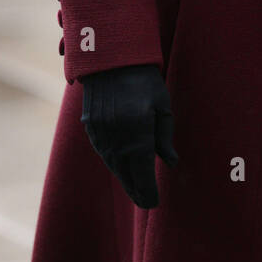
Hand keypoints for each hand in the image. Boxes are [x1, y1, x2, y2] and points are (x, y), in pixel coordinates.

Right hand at [80, 63, 177, 208]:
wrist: (112, 57)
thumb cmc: (144, 79)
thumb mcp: (162, 104)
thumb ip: (164, 136)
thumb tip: (170, 163)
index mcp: (137, 132)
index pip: (142, 172)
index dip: (148, 191)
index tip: (154, 204)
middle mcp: (116, 137)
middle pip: (126, 173)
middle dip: (136, 190)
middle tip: (146, 203)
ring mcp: (100, 133)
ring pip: (112, 165)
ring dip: (123, 179)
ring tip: (135, 191)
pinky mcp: (90, 126)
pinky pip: (103, 152)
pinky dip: (113, 163)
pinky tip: (121, 169)